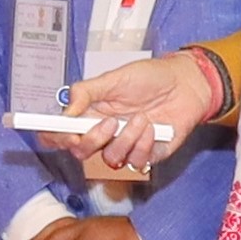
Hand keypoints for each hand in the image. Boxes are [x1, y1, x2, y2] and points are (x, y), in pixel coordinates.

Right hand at [56, 44, 236, 181]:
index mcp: (89, 114)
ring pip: (110, 159)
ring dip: (126, 139)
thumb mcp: (114, 77)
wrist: (185, 84)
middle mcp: (103, 133)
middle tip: (109, 123)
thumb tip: (66, 110)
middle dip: (92, 140)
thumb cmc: (150, 77)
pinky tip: (153, 127)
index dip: (55, 138)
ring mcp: (124, 146)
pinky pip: (136, 162)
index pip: (61, 133)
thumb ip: (86, 92)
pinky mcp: (146, 155)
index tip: (65, 133)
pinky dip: (144, 145)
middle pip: (81, 152)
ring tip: (142, 118)